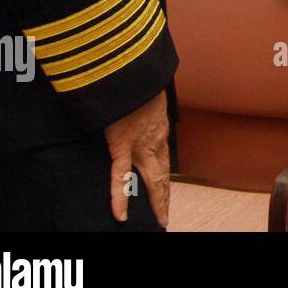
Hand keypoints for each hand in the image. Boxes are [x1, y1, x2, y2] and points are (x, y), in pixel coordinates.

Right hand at [104, 90, 170, 226]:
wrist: (133, 68)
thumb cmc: (137, 77)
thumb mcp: (146, 94)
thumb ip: (142, 105)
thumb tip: (135, 103)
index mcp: (159, 128)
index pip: (164, 159)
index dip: (166, 176)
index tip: (167, 190)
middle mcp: (155, 140)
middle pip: (163, 175)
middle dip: (164, 197)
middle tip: (165, 216)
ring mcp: (140, 144)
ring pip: (151, 180)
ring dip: (156, 201)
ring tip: (158, 220)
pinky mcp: (121, 144)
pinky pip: (120, 177)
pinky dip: (120, 197)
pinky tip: (120, 215)